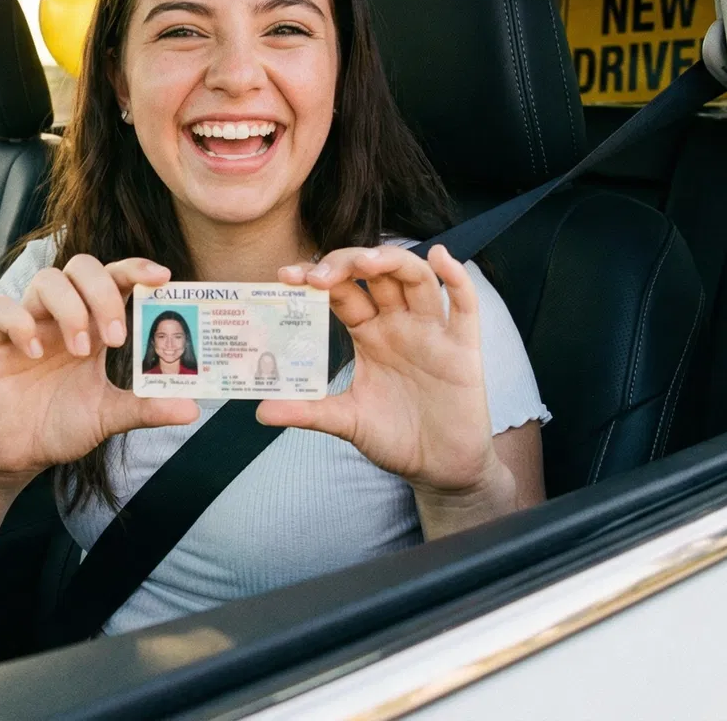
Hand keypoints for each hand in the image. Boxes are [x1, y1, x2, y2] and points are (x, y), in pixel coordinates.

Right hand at [0, 254, 198, 485]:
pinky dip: (20, 323)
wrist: (17, 454)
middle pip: (81, 267)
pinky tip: (33, 353)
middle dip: (103, 292)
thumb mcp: (109, 416)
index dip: (136, 268)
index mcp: (93, 326)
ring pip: (46, 281)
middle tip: (116, 336)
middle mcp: (61, 316)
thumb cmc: (61, 425)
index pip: (114, 278)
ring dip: (69, 309)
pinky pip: (1, 309)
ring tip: (79, 351)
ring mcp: (28, 324)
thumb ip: (146, 408)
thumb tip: (192, 408)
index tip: (163, 276)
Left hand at [257, 245, 502, 495]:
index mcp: (368, 333)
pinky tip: (440, 258)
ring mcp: (431, 332)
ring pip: (415, 278)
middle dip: (346, 264)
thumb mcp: (346, 421)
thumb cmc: (395, 437)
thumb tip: (261, 411)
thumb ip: (308, 412)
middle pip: (374, 274)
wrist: (439, 467)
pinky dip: (456, 279)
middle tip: (318, 275)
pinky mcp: (463, 348)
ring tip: (364, 262)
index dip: (316, 278)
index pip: (340, 291)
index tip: (286, 276)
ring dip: (391, 261)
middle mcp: (398, 323)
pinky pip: (464, 306)